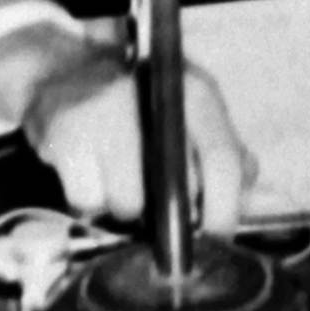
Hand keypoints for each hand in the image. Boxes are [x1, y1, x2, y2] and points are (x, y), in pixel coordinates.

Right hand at [0, 22, 252, 231]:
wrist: (62, 73)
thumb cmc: (137, 103)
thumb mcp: (189, 111)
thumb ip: (223, 152)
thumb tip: (247, 193)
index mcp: (195, 94)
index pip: (223, 159)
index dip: (225, 208)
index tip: (218, 237)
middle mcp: (152, 98)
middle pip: (173, 192)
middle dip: (171, 217)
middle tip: (160, 210)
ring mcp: (105, 115)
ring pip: (127, 205)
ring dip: (124, 210)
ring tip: (117, 181)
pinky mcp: (64, 135)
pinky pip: (85, 201)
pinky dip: (88, 202)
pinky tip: (89, 173)